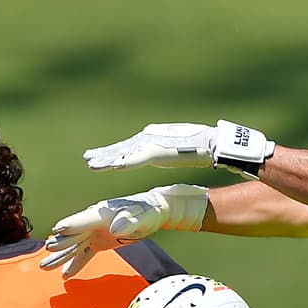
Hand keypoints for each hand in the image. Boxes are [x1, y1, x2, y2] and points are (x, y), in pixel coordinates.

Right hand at [41, 184, 208, 277]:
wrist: (154, 211)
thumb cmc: (149, 211)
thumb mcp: (142, 216)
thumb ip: (129, 221)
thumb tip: (115, 228)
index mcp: (102, 213)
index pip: (85, 219)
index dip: (72, 225)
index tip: (58, 230)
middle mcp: (94, 221)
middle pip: (74, 234)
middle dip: (61, 243)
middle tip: (47, 250)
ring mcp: (95, 231)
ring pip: (75, 246)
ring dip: (61, 257)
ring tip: (44, 267)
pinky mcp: (99, 241)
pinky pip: (85, 254)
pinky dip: (75, 264)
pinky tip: (65, 276)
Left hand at [83, 120, 274, 175]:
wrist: (218, 142)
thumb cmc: (206, 147)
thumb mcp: (187, 150)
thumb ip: (178, 154)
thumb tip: (182, 158)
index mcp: (159, 140)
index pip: (133, 147)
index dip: (117, 152)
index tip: (103, 158)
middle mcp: (153, 139)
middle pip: (125, 148)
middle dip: (107, 154)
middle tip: (89, 159)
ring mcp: (155, 143)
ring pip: (126, 152)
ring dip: (108, 159)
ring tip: (92, 163)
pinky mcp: (159, 151)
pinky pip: (136, 159)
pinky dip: (123, 163)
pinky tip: (110, 168)